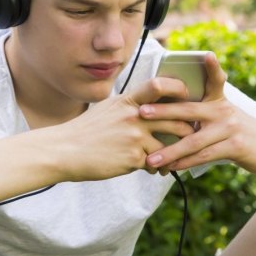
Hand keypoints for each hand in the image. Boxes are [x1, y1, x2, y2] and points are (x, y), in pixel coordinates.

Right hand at [58, 77, 197, 181]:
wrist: (65, 150)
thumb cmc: (87, 131)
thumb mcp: (109, 109)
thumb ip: (130, 107)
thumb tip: (150, 107)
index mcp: (128, 101)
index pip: (159, 85)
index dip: (178, 89)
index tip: (186, 98)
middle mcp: (134, 116)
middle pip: (176, 119)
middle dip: (187, 130)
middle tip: (191, 137)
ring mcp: (134, 136)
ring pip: (170, 145)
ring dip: (174, 154)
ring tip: (174, 159)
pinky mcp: (133, 157)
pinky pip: (155, 163)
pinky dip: (156, 168)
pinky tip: (153, 170)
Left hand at [138, 53, 255, 172]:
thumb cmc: (238, 130)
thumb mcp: (225, 114)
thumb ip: (203, 110)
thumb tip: (171, 112)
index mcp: (219, 100)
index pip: (215, 79)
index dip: (212, 66)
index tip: (206, 54)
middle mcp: (224, 110)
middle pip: (189, 110)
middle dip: (163, 112)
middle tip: (141, 112)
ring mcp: (230, 128)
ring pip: (193, 140)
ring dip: (170, 151)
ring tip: (151, 158)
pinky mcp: (235, 147)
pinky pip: (204, 156)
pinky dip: (186, 162)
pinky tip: (172, 167)